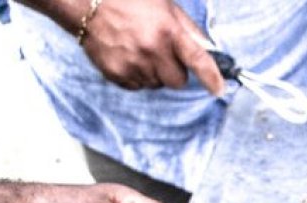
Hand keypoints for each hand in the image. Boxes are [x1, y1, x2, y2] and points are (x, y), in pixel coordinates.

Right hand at [80, 0, 223, 94]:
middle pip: (178, 81)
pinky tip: (128, 56)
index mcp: (168, 31)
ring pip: (157, 84)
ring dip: (155, 73)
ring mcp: (132, 64)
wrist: (87, 3)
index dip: (212, 77)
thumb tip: (208, 50)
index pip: (198, 60)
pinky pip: (138, 86)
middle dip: (175, 71)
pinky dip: (137, 76)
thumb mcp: (166, 6)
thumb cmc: (130, 1)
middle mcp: (151, 50)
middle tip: (164, 54)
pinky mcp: (116, 74)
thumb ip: (188, 30)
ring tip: (141, 50)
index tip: (218, 89)